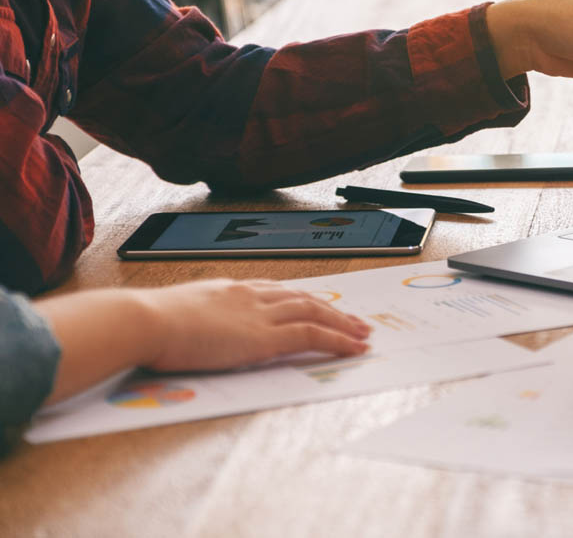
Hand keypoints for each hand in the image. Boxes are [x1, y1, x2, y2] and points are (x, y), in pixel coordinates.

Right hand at [139, 278, 370, 370]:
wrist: (144, 321)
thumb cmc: (145, 323)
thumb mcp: (173, 315)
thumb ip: (191, 319)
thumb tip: (186, 331)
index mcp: (229, 290)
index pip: (276, 291)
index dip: (300, 298)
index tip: (317, 305)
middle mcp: (250, 296)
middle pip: (302, 297)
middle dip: (331, 309)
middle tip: (353, 320)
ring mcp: (260, 314)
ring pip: (315, 312)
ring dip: (343, 323)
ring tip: (362, 334)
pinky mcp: (265, 337)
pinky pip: (312, 335)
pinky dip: (338, 340)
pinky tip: (354, 348)